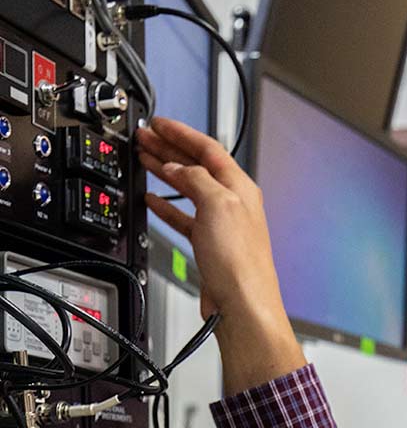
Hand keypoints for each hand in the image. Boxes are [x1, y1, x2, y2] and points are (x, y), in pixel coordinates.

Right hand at [137, 117, 304, 393]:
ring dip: (165, 171)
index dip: (182, 133)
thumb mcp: (218, 206)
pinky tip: (153, 199)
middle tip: (144, 137)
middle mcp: (233, 203)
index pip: (209, 149)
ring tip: (144, 158)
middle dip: (169, 148)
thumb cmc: (239, 261)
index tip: (158, 123)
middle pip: (197, 166)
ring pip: (188, 188)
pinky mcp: (209, 244)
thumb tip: (177, 168)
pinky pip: (185, 216)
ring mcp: (221, 224)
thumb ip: (196, 181)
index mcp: (240, 188)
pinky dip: (167, 205)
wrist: (242, 304)